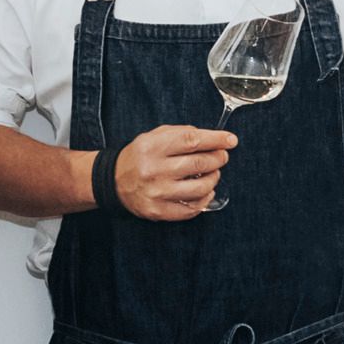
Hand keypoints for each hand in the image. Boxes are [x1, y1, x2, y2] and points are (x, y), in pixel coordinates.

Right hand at [114, 124, 235, 220]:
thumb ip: (180, 133)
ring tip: (213, 174)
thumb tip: (212, 138)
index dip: (216, 139)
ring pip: (200, 188)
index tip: (230, 140)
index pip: (192, 140)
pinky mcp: (158, 211)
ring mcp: (157, 193)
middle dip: (218, 159)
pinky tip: (205, 192)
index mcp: (153, 147)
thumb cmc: (140, 156)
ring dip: (214, 179)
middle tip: (222, 156)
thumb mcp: (154, 136)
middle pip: (200, 164)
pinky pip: (191, 208)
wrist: (113, 181)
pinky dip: (204, 200)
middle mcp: (154, 170)